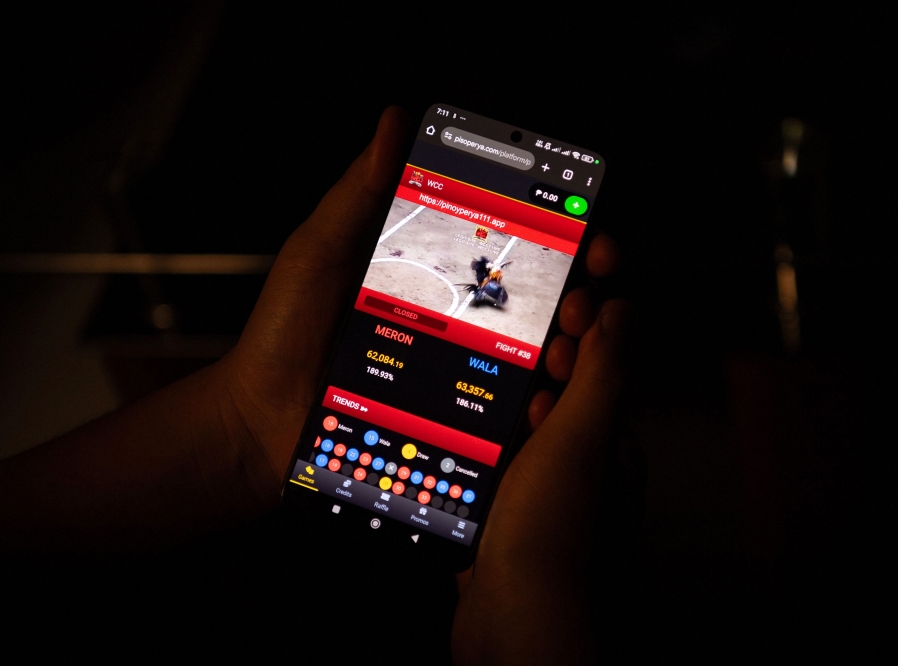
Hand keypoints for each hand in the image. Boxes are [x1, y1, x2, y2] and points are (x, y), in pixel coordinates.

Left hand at [221, 108, 628, 664]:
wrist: (260, 421)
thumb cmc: (284, 333)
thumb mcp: (322, 251)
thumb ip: (361, 192)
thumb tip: (395, 121)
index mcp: (435, 274)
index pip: (514, 248)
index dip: (564, 236)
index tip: (591, 230)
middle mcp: (457, 321)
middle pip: (543, 304)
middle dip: (583, 295)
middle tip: (585, 299)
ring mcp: (458, 376)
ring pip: (539, 361)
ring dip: (573, 350)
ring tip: (569, 349)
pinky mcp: (452, 423)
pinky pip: (509, 415)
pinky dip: (539, 407)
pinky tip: (547, 400)